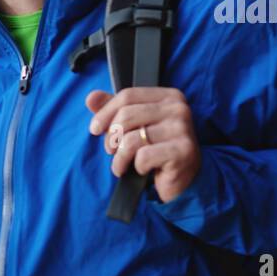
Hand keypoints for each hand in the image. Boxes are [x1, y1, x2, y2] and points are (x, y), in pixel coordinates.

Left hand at [86, 87, 200, 201]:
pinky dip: (136, 167)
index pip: (128, 95)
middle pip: (127, 115)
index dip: (105, 112)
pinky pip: (143, 157)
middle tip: (111, 151)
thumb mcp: (136, 126)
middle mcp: (179, 108)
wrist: (184, 180)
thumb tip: (91, 98)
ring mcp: (182, 129)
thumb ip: (115, 110)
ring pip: (132, 139)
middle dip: (111, 137)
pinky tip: (142, 171)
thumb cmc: (157, 149)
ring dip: (120, 157)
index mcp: (169, 96)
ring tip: (121, 165)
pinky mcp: (182, 151)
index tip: (95, 129)